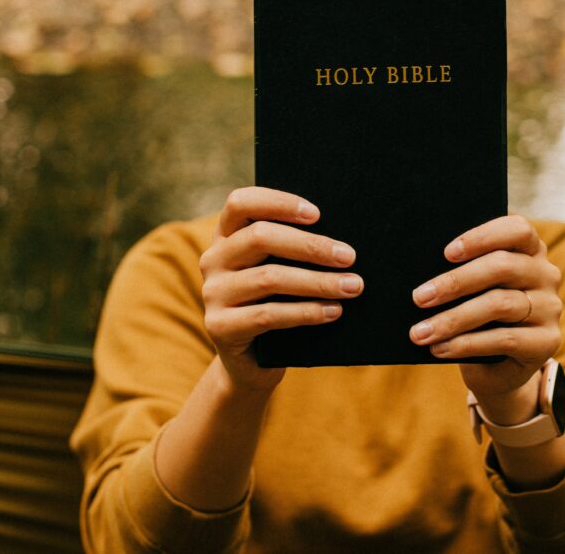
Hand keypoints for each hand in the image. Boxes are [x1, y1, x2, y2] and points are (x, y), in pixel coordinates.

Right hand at [199, 186, 362, 391]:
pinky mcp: (220, 327)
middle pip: (260, 237)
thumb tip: (341, 242)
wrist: (251, 362)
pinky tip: (334, 311)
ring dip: (317, 281)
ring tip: (351, 286)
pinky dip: (306, 312)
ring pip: (269, 278)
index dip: (278, 202)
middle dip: (310, 246)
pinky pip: (268, 315)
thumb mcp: (280, 270)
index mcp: (226, 236)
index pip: (241, 203)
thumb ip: (293, 252)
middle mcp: (213, 259)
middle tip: (348, 256)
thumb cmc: (276, 304)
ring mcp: (212, 293)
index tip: (317, 213)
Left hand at [409, 215, 562, 422]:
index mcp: (529, 250)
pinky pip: (504, 339)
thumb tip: (422, 272)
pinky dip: (466, 344)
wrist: (498, 365)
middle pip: (502, 267)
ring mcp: (550, 308)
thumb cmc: (477, 315)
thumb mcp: (471, 290)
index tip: (447, 253)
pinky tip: (440, 348)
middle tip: (419, 298)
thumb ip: (461, 272)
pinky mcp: (547, 341)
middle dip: (455, 282)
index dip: (482, 237)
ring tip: (421, 332)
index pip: (517, 230)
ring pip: (499, 304)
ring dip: (453, 318)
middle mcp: (545, 274)